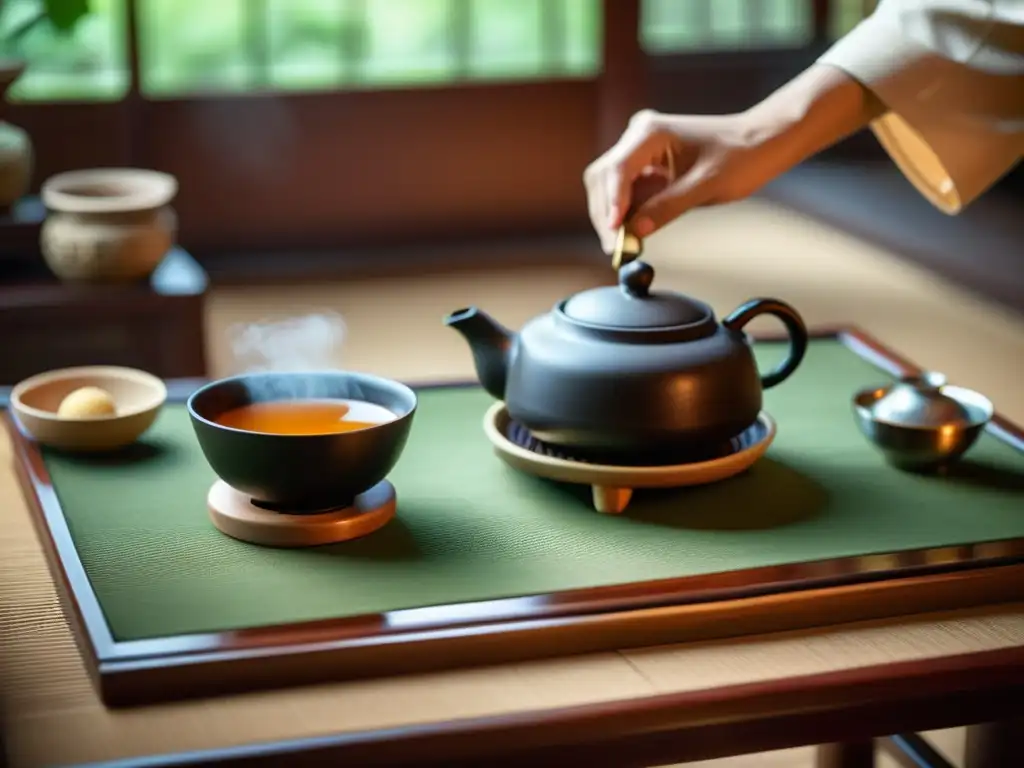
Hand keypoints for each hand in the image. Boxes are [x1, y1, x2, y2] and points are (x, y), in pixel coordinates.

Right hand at [583, 66, 882, 253]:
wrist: (763, 142)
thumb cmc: (742, 156)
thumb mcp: (705, 187)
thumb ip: (667, 208)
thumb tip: (635, 232)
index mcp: (651, 133)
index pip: (616, 170)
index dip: (612, 204)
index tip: (614, 233)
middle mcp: (639, 136)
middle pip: (603, 178)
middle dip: (606, 215)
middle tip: (615, 250)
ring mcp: (641, 150)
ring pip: (609, 186)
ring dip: (613, 216)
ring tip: (623, 246)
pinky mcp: (647, 165)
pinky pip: (626, 191)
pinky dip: (625, 213)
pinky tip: (631, 232)